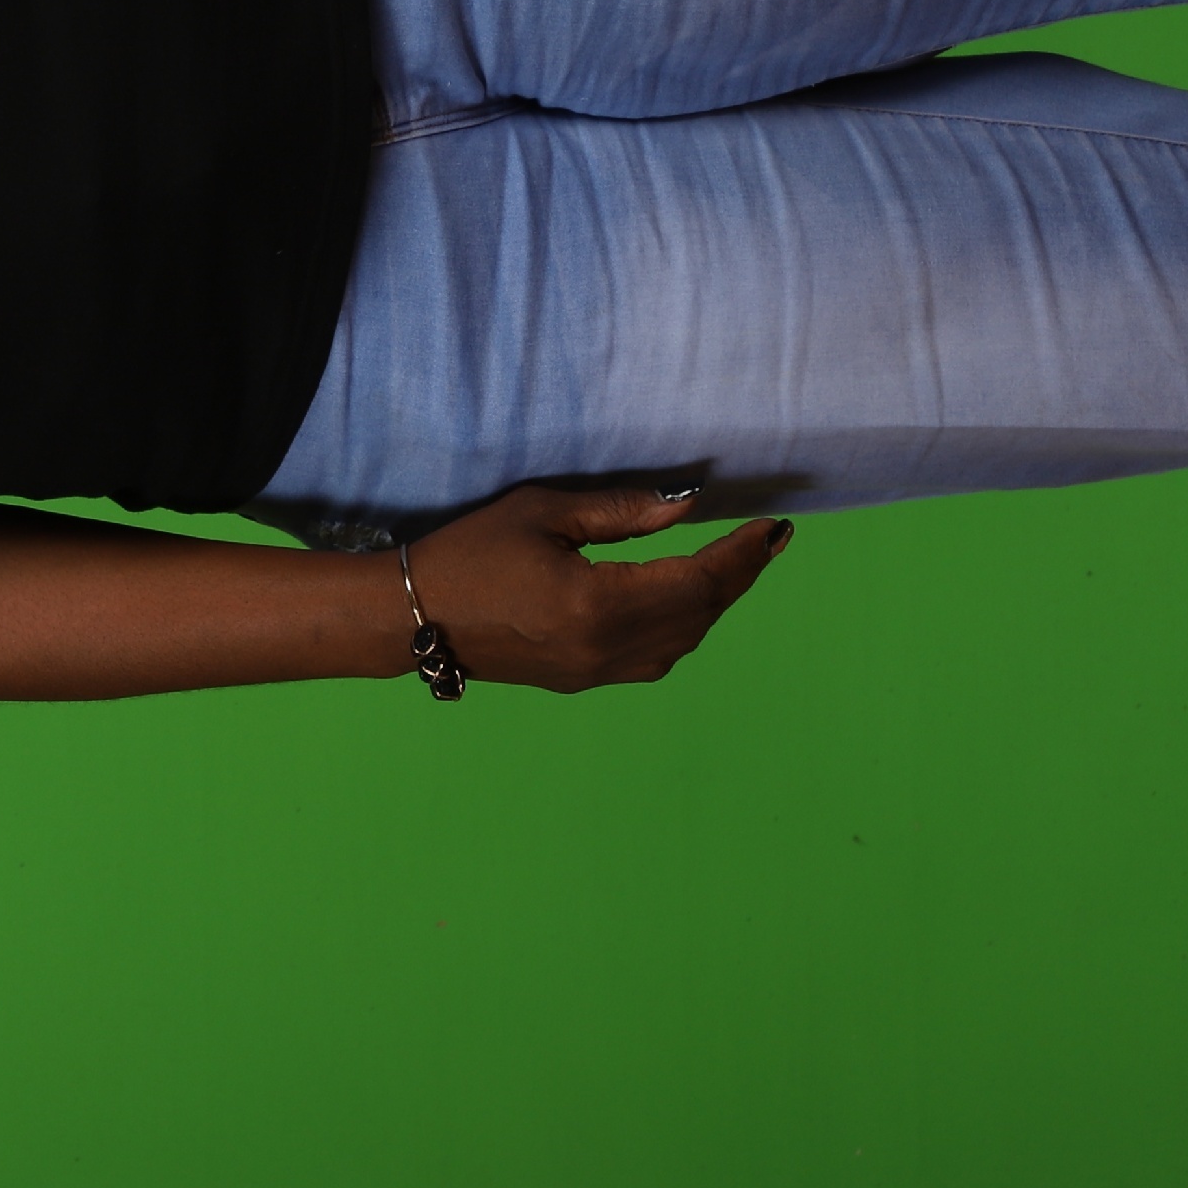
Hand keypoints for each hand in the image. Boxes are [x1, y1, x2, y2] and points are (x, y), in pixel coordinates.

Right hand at [400, 480, 791, 692]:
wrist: (414, 617)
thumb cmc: (469, 553)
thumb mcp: (542, 513)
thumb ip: (620, 511)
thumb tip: (687, 506)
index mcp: (600, 603)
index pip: (698, 581)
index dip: (742, 555)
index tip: (774, 528)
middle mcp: (608, 648)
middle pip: (699, 615)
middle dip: (738, 577)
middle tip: (766, 543)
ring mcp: (597, 672)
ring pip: (684, 643)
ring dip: (714, 605)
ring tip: (732, 566)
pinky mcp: (583, 680)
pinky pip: (656, 659)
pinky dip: (684, 628)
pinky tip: (685, 602)